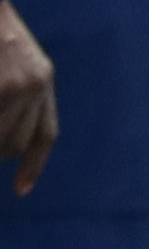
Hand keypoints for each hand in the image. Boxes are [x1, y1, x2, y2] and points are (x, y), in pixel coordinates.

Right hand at [0, 1, 53, 192]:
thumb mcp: (16, 59)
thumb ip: (19, 94)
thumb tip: (7, 140)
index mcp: (43, 78)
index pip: (44, 133)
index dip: (33, 164)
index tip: (22, 189)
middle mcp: (33, 84)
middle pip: (13, 144)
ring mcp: (12, 86)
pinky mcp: (0, 87)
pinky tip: (0, 122)